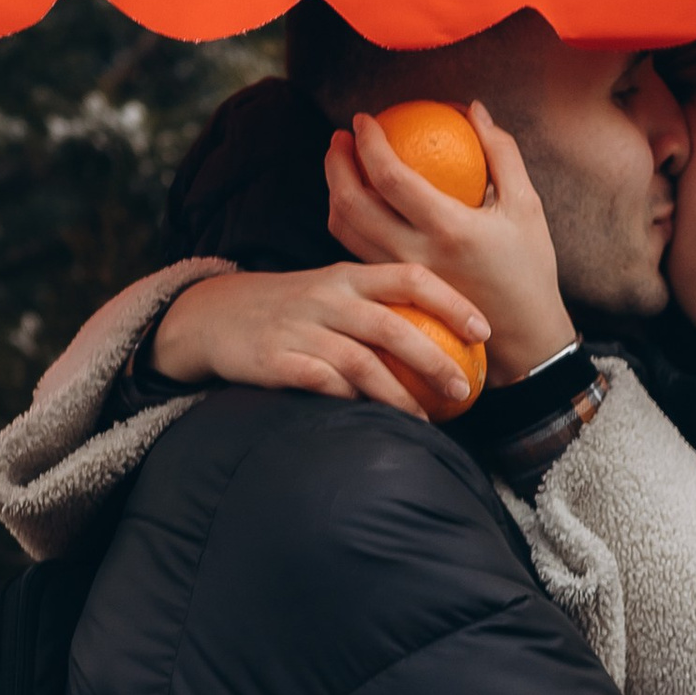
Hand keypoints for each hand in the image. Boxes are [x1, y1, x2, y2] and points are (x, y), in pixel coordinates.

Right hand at [149, 261, 492, 412]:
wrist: (212, 316)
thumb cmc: (289, 309)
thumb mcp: (330, 289)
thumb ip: (376, 303)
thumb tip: (446, 333)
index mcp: (347, 275)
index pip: (409, 278)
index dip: (451, 302)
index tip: (483, 332)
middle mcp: (326, 298)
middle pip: (391, 326)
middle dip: (434, 359)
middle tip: (463, 388)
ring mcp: (299, 329)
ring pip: (360, 362)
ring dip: (398, 394)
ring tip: (424, 419)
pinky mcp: (274, 360)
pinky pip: (319, 382)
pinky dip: (348, 399)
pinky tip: (370, 419)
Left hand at [325, 102, 576, 384]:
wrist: (523, 339)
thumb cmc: (530, 268)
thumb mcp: (527, 206)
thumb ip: (502, 153)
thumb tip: (474, 108)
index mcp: (450, 230)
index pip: (391, 178)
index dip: (369, 144)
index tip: (363, 120)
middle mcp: (416, 256)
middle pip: (353, 204)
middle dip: (336, 164)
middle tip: (339, 138)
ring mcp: (400, 278)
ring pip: (345, 231)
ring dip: (334, 192)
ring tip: (341, 164)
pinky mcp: (394, 293)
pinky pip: (357, 251)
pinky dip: (347, 221)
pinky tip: (356, 201)